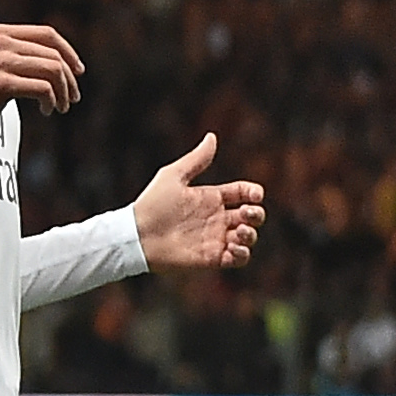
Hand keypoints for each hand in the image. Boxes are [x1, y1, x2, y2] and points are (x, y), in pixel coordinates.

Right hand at [0, 24, 82, 142]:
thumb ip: (22, 55)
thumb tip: (64, 62)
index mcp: (1, 33)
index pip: (48, 34)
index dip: (69, 52)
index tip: (79, 71)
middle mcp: (1, 42)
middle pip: (54, 56)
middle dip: (70, 79)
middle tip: (73, 98)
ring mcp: (0, 61)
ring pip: (53, 70)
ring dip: (64, 92)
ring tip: (62, 107)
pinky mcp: (1, 83)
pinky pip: (43, 88)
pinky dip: (52, 102)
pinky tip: (47, 110)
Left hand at [132, 133, 265, 269]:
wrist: (138, 235)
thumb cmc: (152, 203)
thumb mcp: (174, 176)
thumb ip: (196, 159)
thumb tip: (212, 137)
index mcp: (211, 198)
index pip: (242, 193)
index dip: (253, 192)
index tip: (256, 194)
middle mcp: (217, 218)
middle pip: (251, 216)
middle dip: (256, 214)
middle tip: (248, 213)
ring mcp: (216, 239)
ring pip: (247, 238)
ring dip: (251, 235)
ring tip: (241, 231)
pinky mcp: (212, 258)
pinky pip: (238, 259)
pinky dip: (242, 254)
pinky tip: (233, 246)